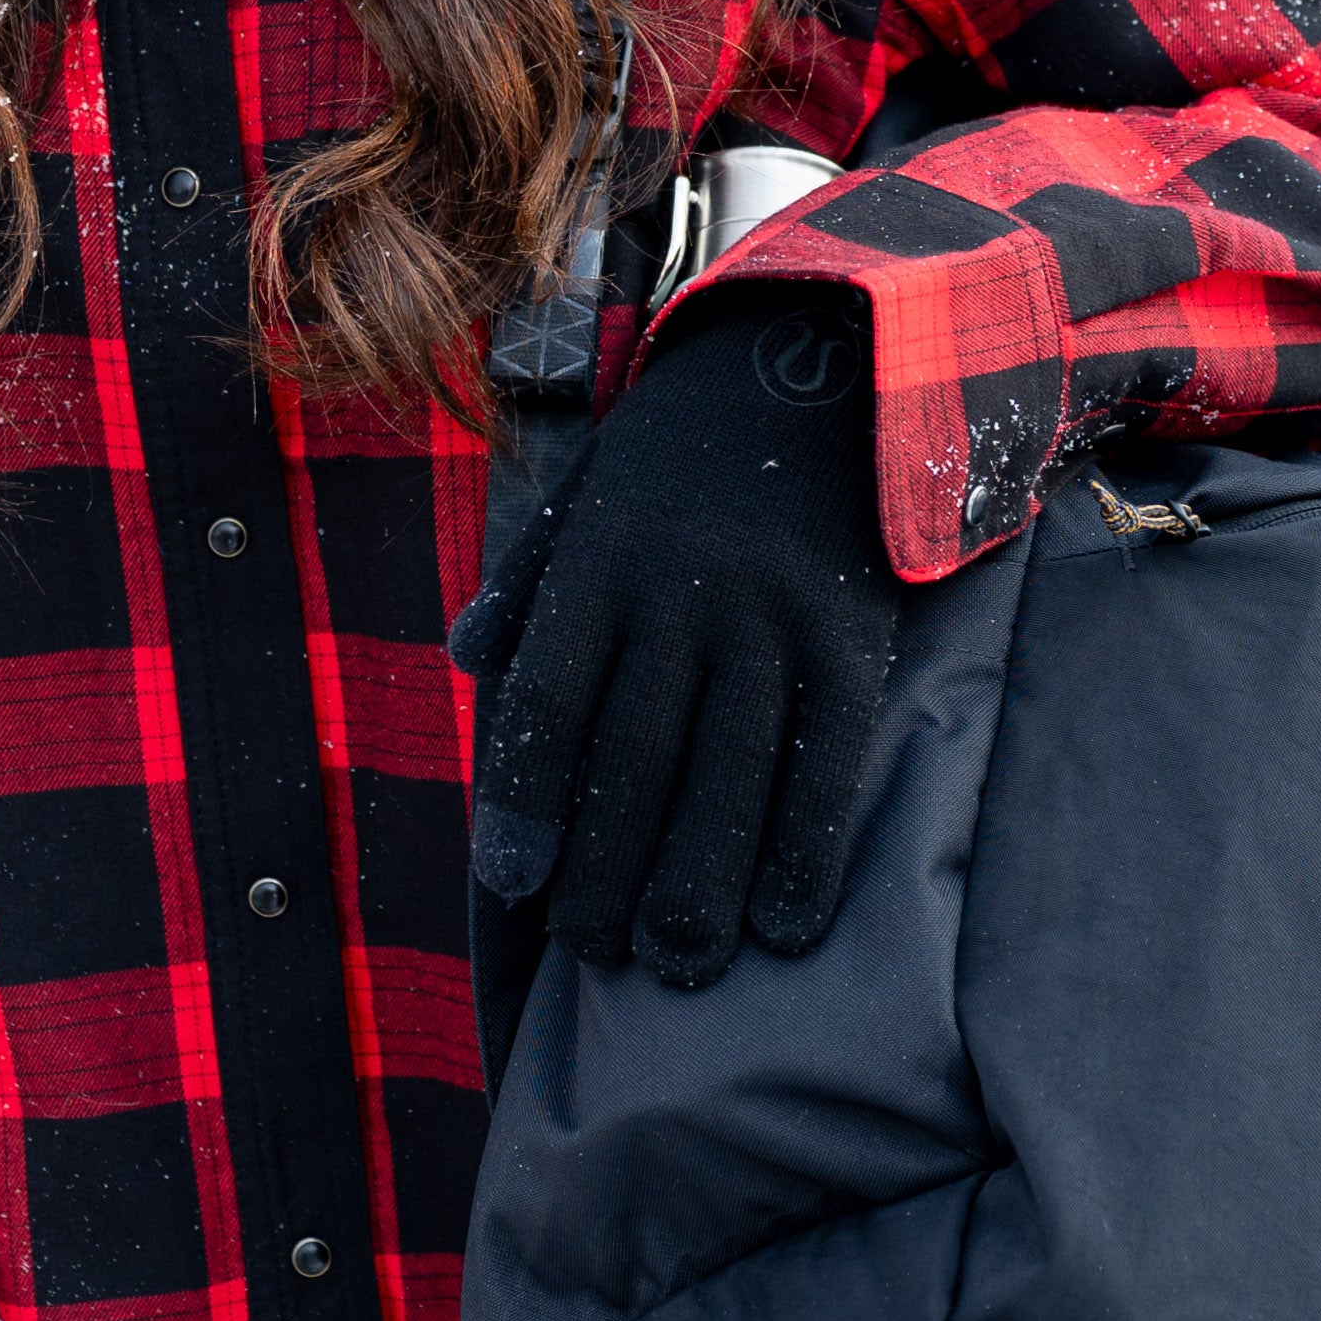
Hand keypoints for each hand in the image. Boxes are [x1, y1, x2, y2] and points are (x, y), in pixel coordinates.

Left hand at [453, 290, 899, 984]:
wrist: (833, 357)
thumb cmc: (692, 447)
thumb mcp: (590, 488)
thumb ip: (531, 579)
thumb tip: (467, 658)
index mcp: (604, 561)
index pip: (546, 701)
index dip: (524, 802)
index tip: (512, 884)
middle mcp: (682, 595)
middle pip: (630, 761)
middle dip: (605, 872)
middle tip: (595, 950)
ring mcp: (774, 618)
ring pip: (725, 779)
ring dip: (695, 888)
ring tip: (672, 963)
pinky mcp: (853, 636)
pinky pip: (826, 765)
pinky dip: (804, 855)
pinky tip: (783, 926)